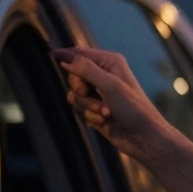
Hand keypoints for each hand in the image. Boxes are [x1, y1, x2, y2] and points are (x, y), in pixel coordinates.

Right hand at [52, 47, 173, 162]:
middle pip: (73, 75)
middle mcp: (104, 74)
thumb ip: (86, 70)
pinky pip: (78, 108)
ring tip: (106, 112)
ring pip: (74, 95)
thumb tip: (64, 57)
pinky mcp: (95, 108)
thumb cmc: (133, 109)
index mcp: (110, 62)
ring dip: (87, 106)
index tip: (49, 56)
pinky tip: (105, 120)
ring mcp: (99, 93)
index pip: (80, 54)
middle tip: (87, 93)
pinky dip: (89, 115)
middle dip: (79, 88)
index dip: (65, 56)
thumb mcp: (110, 86)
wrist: (143, 137)